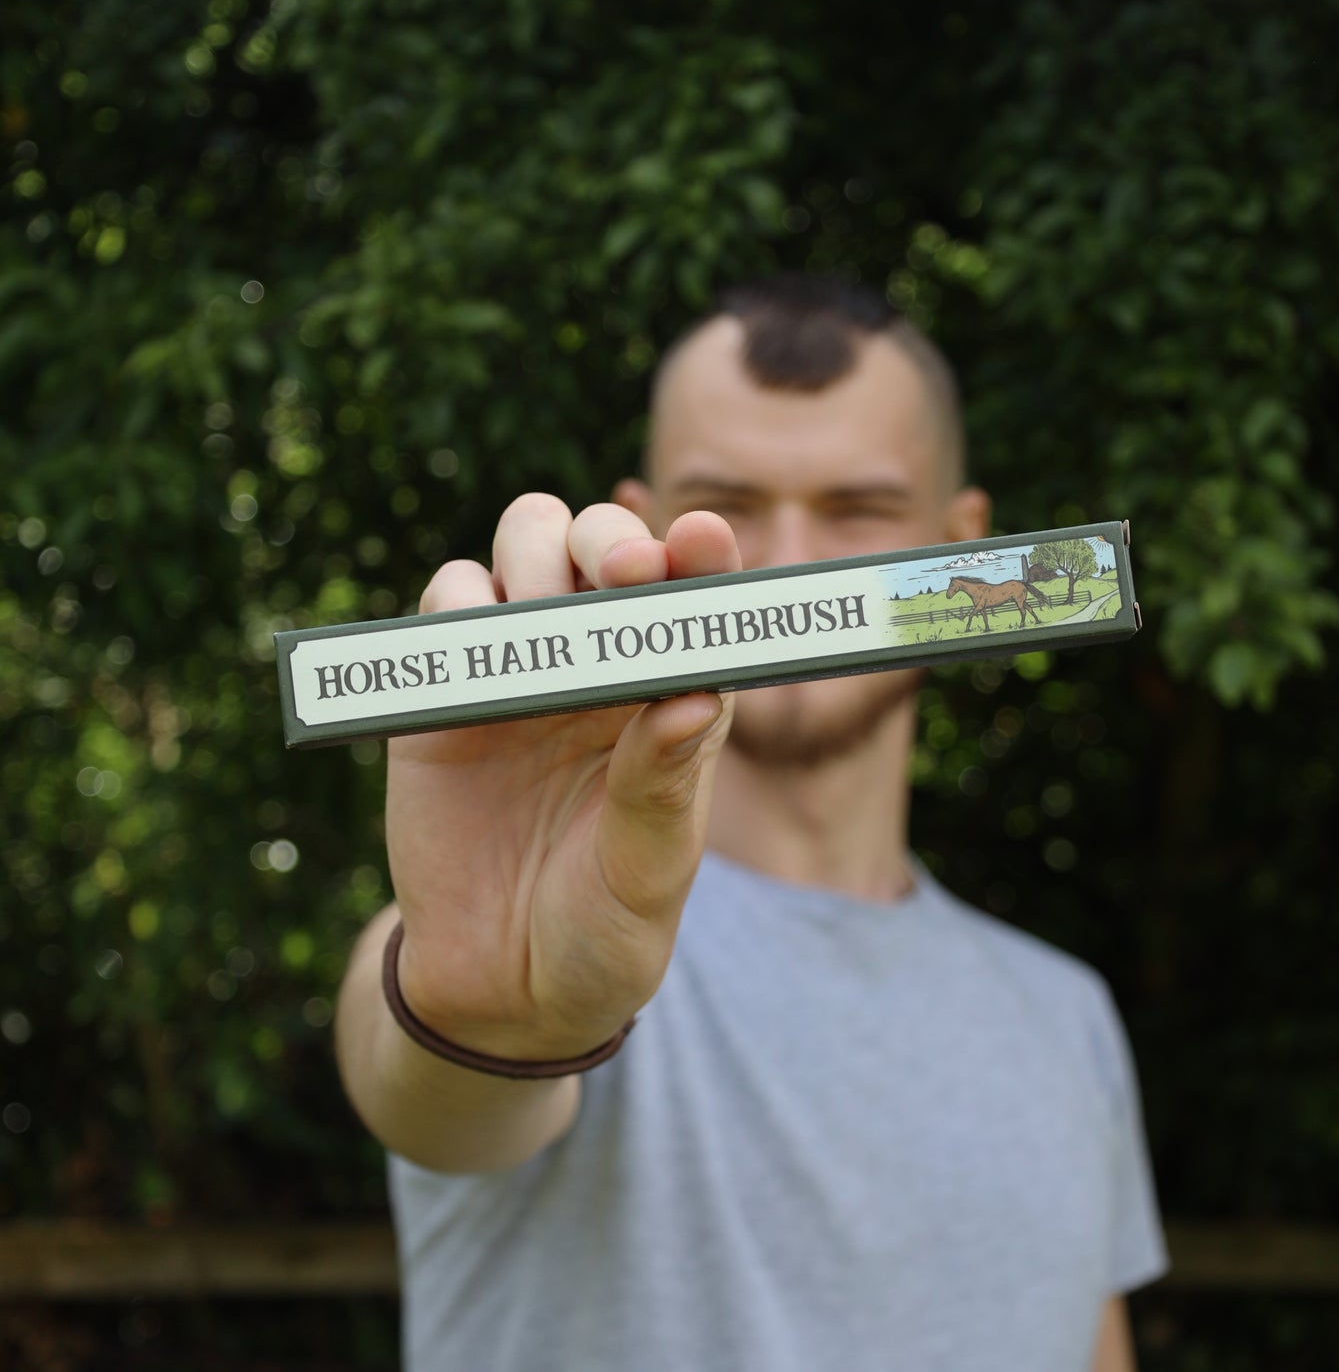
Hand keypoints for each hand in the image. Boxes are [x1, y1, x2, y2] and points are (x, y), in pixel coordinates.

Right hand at [384, 493, 738, 1061]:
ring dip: (535, 557)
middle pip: (604, 543)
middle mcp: (601, 666)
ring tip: (541, 624)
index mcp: (670, 695)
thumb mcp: (647, 874)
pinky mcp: (447, 689)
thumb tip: (692, 698)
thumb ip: (662, 789)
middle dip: (612, 539)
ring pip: (527, 543)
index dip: (700, 554)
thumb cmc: (603, 930)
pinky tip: (478, 653)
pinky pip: (447, 602)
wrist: (499, 989)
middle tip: (622, 573)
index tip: (702, 541)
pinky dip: (458, 602)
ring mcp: (523, 667)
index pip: (693, 596)